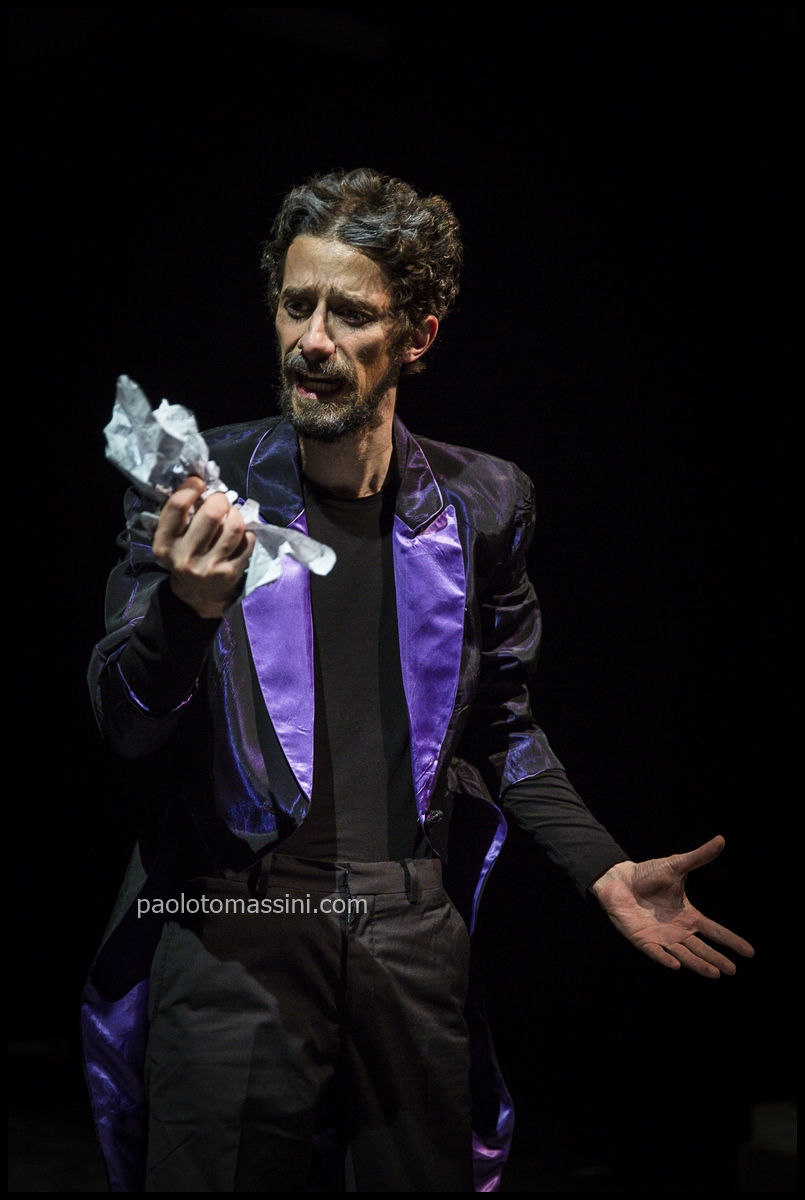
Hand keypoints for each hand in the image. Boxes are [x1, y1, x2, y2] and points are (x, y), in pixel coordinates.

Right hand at [152, 477, 255, 617]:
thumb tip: (200, 482)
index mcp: (165, 544)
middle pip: (211, 514)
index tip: (198, 483)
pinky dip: (247, 531)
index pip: (177, 507)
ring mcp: (209, 567)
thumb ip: (181, 515)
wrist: (198, 594)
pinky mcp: (230, 573)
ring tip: (232, 514)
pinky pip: (247, 541)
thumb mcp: (172, 539)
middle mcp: (185, 557)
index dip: (191, 488)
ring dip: (236, 514)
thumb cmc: (185, 556)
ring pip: (233, 527)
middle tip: (221, 500)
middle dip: (219, 499)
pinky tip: (241, 533)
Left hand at [589, 836, 754, 978]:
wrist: (619, 879)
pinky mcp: (643, 940)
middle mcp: (677, 930)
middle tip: (732, 971)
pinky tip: (677, 965)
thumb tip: (720, 840)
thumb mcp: (676, 866)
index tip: (750, 952)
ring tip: (715, 973)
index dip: (731, 941)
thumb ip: (698, 857)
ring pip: (683, 954)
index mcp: (688, 916)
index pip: (714, 931)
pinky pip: (656, 952)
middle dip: (717, 960)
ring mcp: (661, 937)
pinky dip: (666, 959)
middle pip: (702, 949)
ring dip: (698, 964)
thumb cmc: (647, 874)